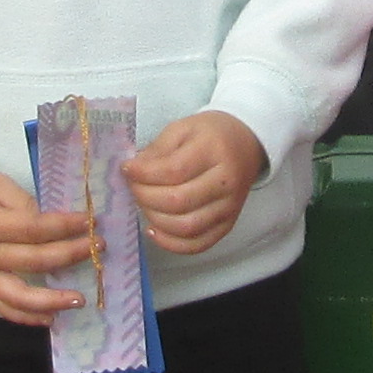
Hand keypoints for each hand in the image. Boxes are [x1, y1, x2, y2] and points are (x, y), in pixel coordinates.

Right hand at [0, 160, 95, 323]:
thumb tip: (53, 228)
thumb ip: (24, 205)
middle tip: (99, 248)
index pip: (35, 230)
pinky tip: (50, 319)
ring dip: (52, 301)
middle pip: (35, 261)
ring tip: (80, 299)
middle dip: (71, 255)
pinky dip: (25, 317)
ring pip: (18, 297)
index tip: (91, 222)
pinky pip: (2, 307)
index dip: (66, 227)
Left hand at [124, 109, 267, 256]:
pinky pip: (198, 244)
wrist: (245, 144)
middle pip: (178, 201)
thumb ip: (157, 149)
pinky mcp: (227, 225)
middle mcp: (226, 182)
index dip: (144, 174)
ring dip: (154, 219)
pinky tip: (153, 229)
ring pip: (186, 227)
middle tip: (133, 187)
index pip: (174, 171)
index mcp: (214, 151)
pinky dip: (171, 243)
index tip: (127, 169)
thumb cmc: (210, 135)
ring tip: (143, 204)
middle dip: (145, 197)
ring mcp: (229, 208)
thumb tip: (133, 172)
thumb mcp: (182, 128)